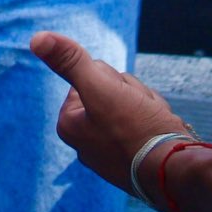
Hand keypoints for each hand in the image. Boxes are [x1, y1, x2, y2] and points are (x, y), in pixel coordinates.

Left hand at [31, 31, 182, 192]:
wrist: (175, 173)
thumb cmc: (136, 130)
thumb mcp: (101, 88)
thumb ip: (71, 61)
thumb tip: (36, 39)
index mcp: (69, 124)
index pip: (92, 75)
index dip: (113, 80)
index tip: (120, 100)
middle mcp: (85, 141)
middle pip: (113, 90)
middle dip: (133, 93)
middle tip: (140, 113)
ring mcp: (111, 153)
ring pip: (133, 105)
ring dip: (148, 106)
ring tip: (153, 125)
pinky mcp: (134, 159)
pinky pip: (146, 126)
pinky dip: (156, 125)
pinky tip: (162, 137)